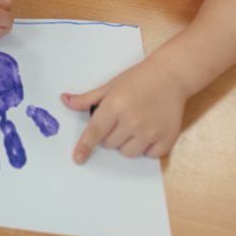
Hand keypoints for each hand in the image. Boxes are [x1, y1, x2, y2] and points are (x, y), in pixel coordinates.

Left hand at [64, 57, 188, 163]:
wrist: (170, 76)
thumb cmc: (138, 79)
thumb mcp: (110, 86)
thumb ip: (87, 98)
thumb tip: (65, 100)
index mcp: (115, 106)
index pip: (95, 132)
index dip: (85, 146)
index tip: (78, 158)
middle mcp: (132, 121)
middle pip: (109, 144)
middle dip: (109, 134)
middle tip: (120, 119)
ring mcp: (150, 132)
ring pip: (127, 152)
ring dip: (126, 143)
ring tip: (133, 124)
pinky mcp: (166, 139)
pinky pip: (148, 155)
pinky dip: (146, 147)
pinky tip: (148, 130)